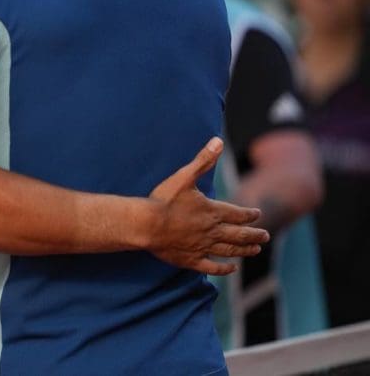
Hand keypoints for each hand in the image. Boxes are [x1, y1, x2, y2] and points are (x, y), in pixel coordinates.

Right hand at [147, 138, 269, 275]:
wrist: (145, 224)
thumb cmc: (163, 200)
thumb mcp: (184, 176)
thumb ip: (203, 160)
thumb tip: (218, 141)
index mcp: (212, 211)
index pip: (238, 214)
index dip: (250, 214)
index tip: (257, 214)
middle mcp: (212, 231)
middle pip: (240, 235)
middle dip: (255, 235)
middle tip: (266, 236)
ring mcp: (202, 247)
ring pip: (230, 250)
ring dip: (245, 250)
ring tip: (256, 250)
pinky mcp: (191, 260)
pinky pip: (212, 267)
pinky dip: (224, 269)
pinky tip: (231, 268)